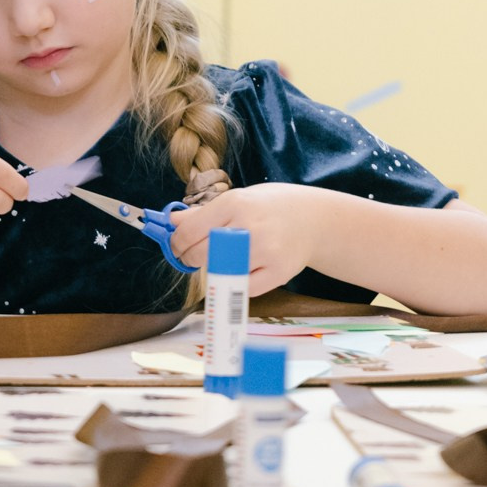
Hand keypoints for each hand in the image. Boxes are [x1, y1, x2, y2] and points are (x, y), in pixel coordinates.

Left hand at [165, 183, 323, 292]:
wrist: (315, 220)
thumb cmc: (271, 207)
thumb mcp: (239, 198)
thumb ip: (204, 212)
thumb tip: (171, 221)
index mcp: (236, 203)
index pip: (190, 231)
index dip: (177, 242)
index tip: (177, 245)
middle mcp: (249, 226)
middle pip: (201, 254)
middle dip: (190, 258)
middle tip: (192, 257)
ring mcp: (264, 252)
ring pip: (219, 273)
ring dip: (213, 270)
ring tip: (220, 260)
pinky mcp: (277, 273)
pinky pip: (242, 288)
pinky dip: (236, 284)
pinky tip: (241, 271)